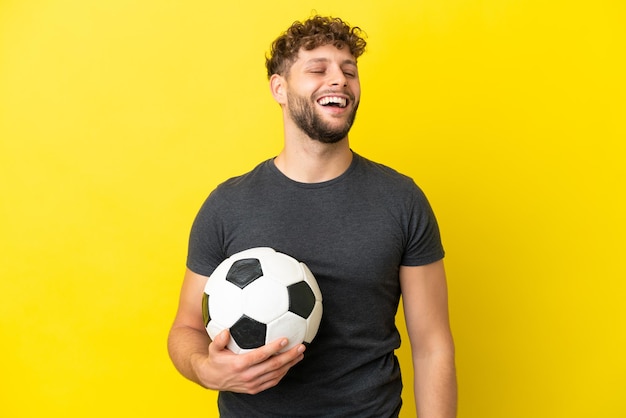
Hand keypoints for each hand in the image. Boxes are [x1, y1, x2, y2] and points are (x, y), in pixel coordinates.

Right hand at [191, 329, 305, 393]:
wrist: (212, 379)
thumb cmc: (215, 359)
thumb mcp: (213, 349)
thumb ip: (219, 340)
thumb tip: (226, 331)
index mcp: (240, 364)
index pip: (261, 355)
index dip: (274, 348)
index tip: (285, 339)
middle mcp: (248, 376)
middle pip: (273, 365)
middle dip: (289, 356)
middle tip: (301, 346)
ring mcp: (253, 384)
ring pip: (276, 374)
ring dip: (290, 364)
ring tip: (300, 354)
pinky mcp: (255, 389)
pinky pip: (273, 381)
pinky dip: (283, 373)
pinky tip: (290, 364)